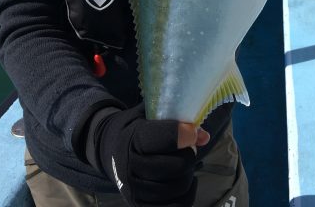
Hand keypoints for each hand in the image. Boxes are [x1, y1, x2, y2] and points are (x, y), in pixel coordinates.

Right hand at [93, 103, 209, 206]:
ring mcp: (136, 190)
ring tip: (184, 163)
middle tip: (189, 147)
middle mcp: (131, 167)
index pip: (164, 138)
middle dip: (189, 154)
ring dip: (189, 173)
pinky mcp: (141, 206)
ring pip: (179, 186)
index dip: (184, 134)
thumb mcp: (150, 116)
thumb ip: (176, 120)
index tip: (192, 131)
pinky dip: (187, 193)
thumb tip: (203, 136)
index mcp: (133, 139)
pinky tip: (184, 179)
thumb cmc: (137, 129)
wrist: (111, 150)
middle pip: (177, 166)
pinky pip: (176, 205)